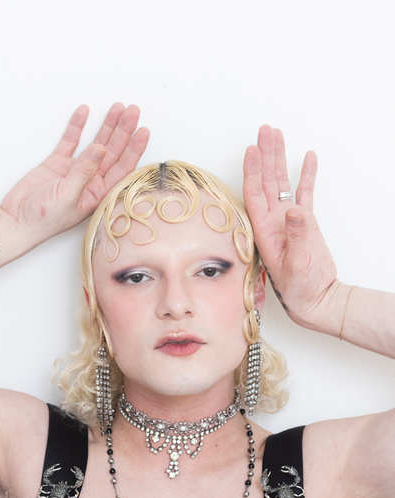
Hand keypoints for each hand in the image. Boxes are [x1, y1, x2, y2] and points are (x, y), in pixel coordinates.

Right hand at [0, 103, 149, 239]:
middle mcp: (91, 181)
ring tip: (117, 108)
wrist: (17, 221)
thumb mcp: (67, 196)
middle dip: (123, 130)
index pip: (122, 167)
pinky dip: (77, 126)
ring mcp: (75, 170)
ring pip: (96, 143)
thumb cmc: (44, 219)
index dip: (133, 149)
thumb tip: (101, 149)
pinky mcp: (58, 163)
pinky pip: (71, 141)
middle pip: (112, 151)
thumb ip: (83, 172)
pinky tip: (85, 112)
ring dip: (106, 126)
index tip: (143, 130)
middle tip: (132, 110)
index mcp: (99, 193)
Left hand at [243, 126, 337, 329]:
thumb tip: (295, 211)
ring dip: (279, 159)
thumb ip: (297, 236)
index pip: (254, 194)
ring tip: (278, 135)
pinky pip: (304, 192)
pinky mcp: (305, 222)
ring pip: (281, 182)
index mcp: (264, 229)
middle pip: (266, 181)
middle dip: (265, 155)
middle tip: (265, 131)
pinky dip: (305, 174)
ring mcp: (288, 220)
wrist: (315, 297)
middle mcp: (272, 221)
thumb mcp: (297, 263)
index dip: (252, 171)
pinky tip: (306, 157)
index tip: (251, 149)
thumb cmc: (299, 287)